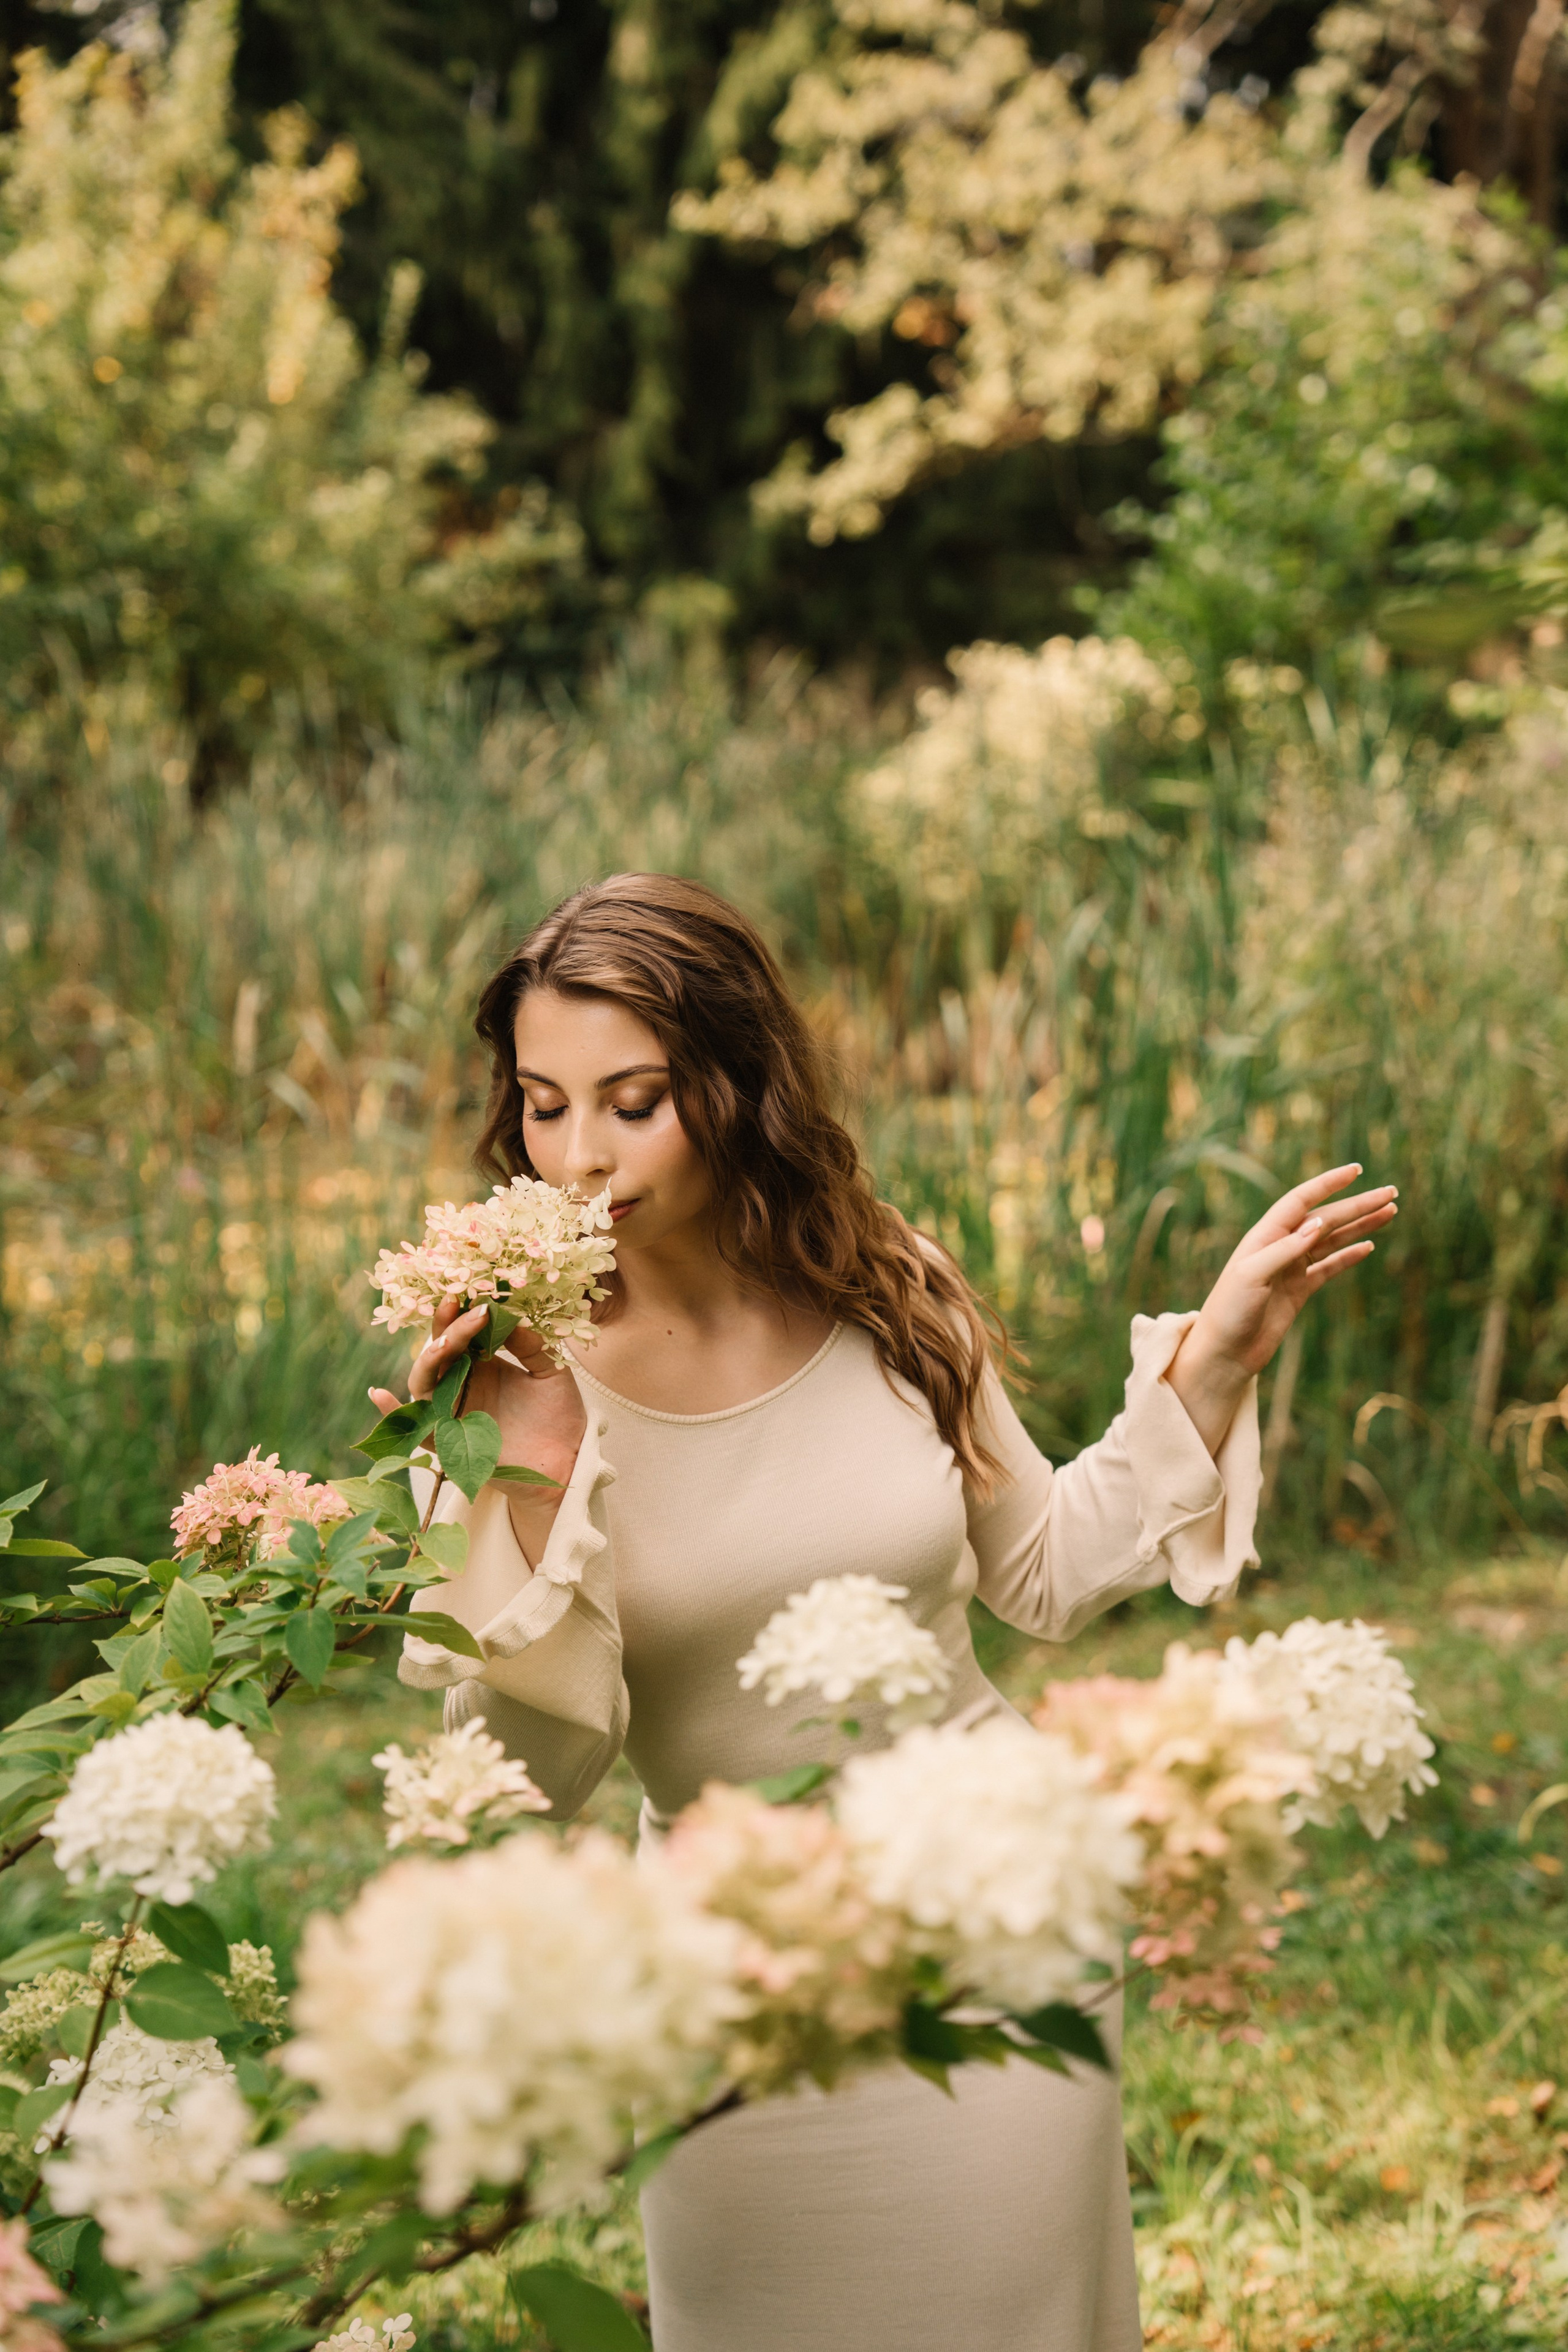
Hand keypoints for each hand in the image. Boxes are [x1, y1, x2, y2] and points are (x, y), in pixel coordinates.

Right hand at [369, 1297, 586, 1494]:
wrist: (567, 1461)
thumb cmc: (558, 1415)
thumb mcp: (551, 1372)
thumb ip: (530, 1346)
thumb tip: (508, 1317)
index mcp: (482, 1366)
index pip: (462, 1335)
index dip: (460, 1316)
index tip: (468, 1295)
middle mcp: (462, 1386)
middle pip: (439, 1353)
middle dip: (446, 1329)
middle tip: (456, 1306)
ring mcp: (454, 1414)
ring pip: (424, 1384)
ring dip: (429, 1360)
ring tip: (445, 1344)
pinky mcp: (449, 1443)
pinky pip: (414, 1430)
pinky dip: (392, 1413)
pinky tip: (379, 1393)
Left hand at [1165, 1164, 1396, 1454]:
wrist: (1224, 1353)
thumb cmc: (1229, 1311)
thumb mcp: (1252, 1276)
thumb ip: (1285, 1250)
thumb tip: (1319, 1223)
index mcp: (1265, 1236)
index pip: (1301, 1200)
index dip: (1328, 1184)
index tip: (1356, 1170)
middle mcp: (1279, 1247)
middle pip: (1326, 1218)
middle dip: (1358, 1205)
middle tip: (1391, 1193)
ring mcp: (1290, 1269)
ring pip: (1332, 1240)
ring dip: (1360, 1225)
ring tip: (1390, 1212)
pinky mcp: (1298, 1291)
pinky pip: (1329, 1267)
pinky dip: (1349, 1256)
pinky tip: (1369, 1245)